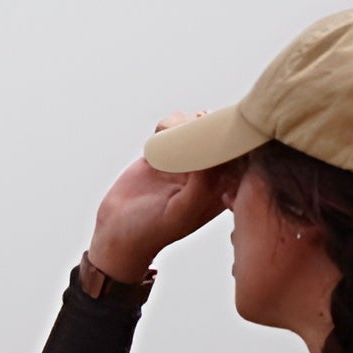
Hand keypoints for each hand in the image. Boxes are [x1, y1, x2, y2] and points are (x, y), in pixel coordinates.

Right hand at [85, 111, 232, 282]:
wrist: (115, 230)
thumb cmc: (150, 230)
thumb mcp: (180, 213)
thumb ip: (201, 186)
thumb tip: (212, 155)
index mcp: (219, 191)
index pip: (237, 159)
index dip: (230, 140)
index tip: (214, 133)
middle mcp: (206, 174)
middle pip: (219, 138)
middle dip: (207, 125)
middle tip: (193, 124)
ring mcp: (186, 162)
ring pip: (196, 128)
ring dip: (185, 122)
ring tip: (171, 133)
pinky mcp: (165, 153)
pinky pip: (173, 128)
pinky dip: (167, 125)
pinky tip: (159, 135)